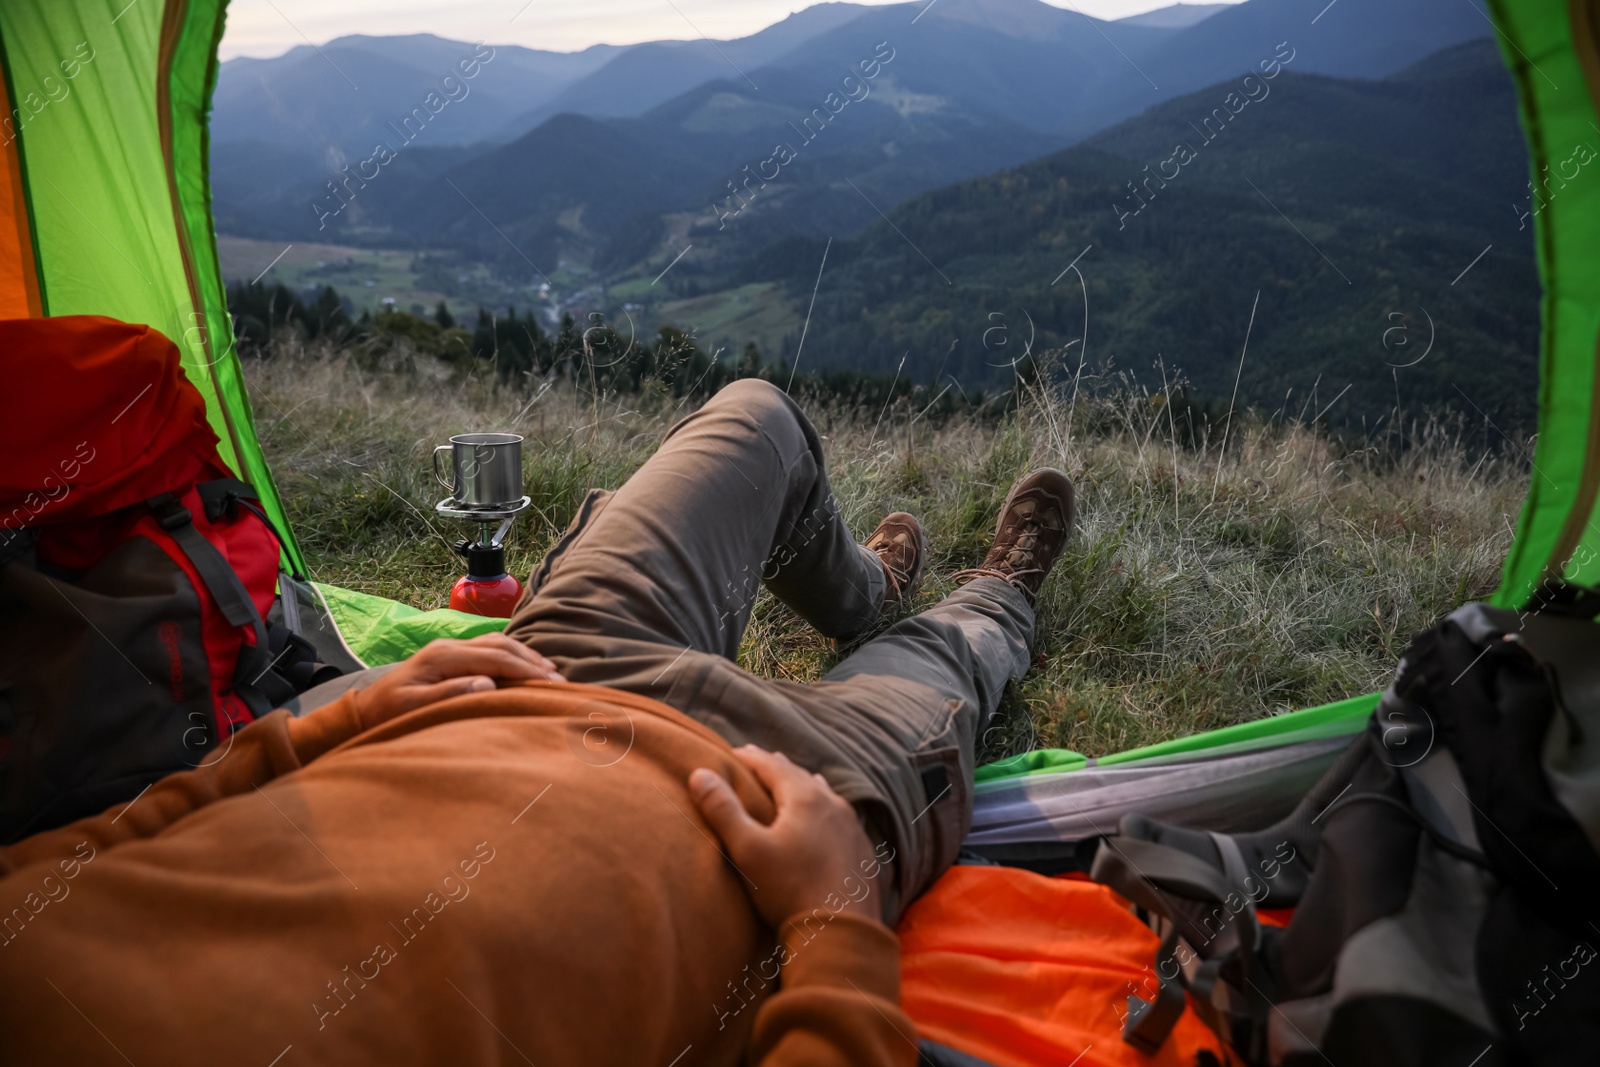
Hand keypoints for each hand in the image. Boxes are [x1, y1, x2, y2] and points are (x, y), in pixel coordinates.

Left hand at [353, 633, 563, 723]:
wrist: (364, 710)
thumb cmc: (388, 714)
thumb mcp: (415, 707)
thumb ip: (450, 693)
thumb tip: (487, 683)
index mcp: (444, 656)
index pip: (495, 659)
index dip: (525, 670)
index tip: (551, 683)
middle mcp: (449, 646)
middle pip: (501, 645)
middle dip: (532, 661)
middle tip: (558, 680)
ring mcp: (450, 648)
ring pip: (497, 643)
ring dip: (524, 655)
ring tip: (549, 671)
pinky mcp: (450, 656)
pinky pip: (489, 649)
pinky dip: (511, 655)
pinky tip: (524, 665)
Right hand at [689, 746, 884, 927]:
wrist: (841, 935)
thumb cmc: (790, 891)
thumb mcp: (748, 850)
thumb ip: (723, 810)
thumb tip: (700, 774)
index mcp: (805, 797)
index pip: (771, 765)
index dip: (748, 758)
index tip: (729, 753)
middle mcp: (833, 804)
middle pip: (798, 775)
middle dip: (774, 768)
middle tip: (754, 762)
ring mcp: (851, 827)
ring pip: (822, 794)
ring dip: (800, 785)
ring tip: (790, 780)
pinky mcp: (861, 850)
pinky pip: (837, 817)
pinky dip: (820, 809)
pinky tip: (822, 818)